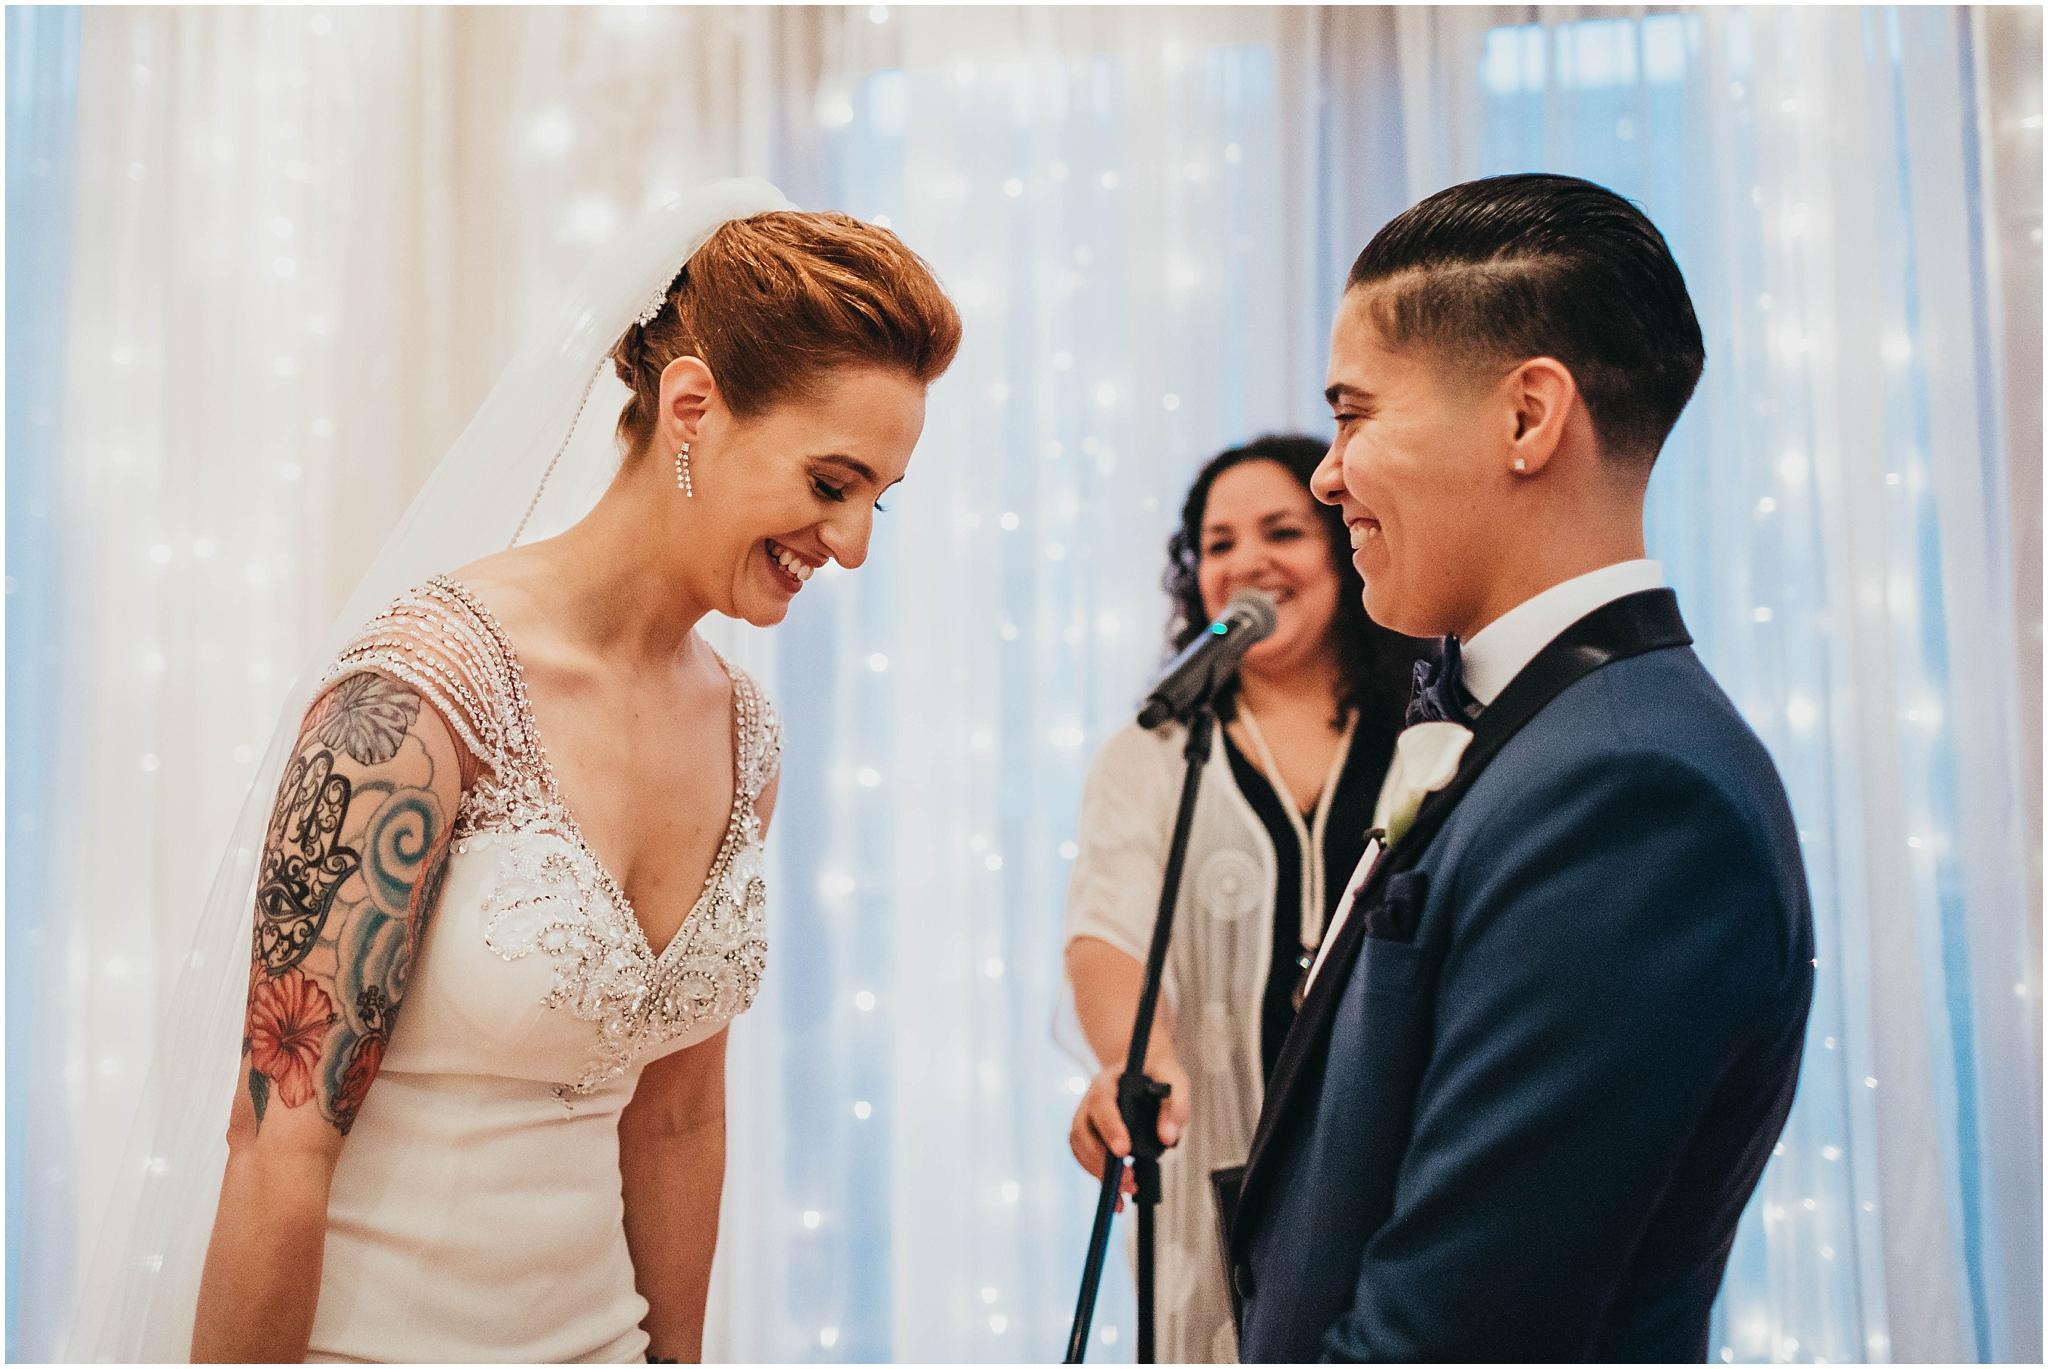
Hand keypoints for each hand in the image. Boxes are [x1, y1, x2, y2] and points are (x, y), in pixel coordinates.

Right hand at [1067, 1058, 1192, 1211]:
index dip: (1110, 1128)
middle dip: (1101, 1160)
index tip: (1125, 1151)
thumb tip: (1168, 1138)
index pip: (1102, 1103)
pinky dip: (1097, 1177)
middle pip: (1082, 1130)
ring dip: (1097, 1173)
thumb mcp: (1175, 1079)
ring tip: (1125, 1192)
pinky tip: (1115, 1195)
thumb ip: (1175, 1105)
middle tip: (1129, 1180)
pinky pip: (1085, 1157)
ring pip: (1079, 1147)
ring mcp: (1086, 1118)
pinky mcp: (1090, 1135)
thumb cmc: (1159, 1073)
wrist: (1144, 1068)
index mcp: (1107, 1081)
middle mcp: (1090, 1100)